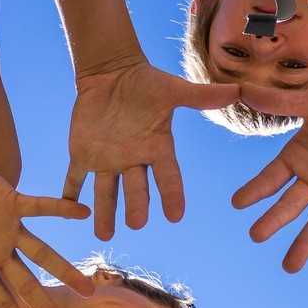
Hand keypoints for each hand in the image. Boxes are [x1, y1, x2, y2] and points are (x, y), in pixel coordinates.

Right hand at [0, 160, 91, 307]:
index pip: (5, 305)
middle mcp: (4, 255)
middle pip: (29, 288)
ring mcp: (12, 231)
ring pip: (43, 254)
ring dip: (65, 271)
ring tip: (89, 290)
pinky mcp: (13, 204)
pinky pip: (39, 207)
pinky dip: (59, 208)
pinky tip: (82, 214)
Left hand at [63, 62, 239, 236]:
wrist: (112, 73)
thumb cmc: (146, 82)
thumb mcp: (172, 90)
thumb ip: (201, 96)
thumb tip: (239, 91)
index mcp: (157, 150)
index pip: (167, 177)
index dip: (172, 195)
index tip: (175, 215)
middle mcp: (134, 162)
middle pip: (136, 189)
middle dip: (136, 206)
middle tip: (136, 223)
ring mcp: (107, 161)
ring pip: (106, 192)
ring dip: (104, 213)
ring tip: (104, 234)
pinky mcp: (82, 154)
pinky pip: (75, 177)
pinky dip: (70, 193)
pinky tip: (68, 210)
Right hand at [232, 81, 307, 270]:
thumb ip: (280, 102)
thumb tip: (242, 89)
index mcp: (300, 158)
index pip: (271, 179)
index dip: (255, 190)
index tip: (237, 204)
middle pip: (291, 205)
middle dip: (274, 221)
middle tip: (256, 236)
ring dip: (306, 243)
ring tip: (290, 267)